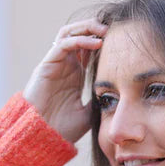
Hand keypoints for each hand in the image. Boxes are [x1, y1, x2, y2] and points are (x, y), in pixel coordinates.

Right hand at [22, 18, 108, 143]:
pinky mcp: (47, 65)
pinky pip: (63, 44)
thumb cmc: (63, 129)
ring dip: (87, 28)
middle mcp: (65, 66)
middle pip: (79, 35)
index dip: (103, 42)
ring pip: (70, 34)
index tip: (121, 41)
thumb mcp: (89, 113)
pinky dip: (80, 40)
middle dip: (95, 29)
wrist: (43, 137)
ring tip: (105, 31)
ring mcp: (55, 64)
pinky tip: (96, 43)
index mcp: (75, 75)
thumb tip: (117, 96)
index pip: (89, 49)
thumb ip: (99, 101)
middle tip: (114, 29)